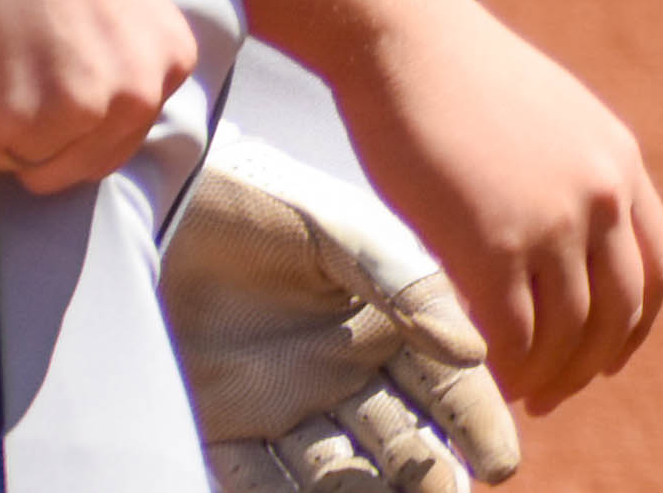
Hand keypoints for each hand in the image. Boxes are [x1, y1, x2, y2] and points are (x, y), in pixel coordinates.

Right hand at [0, 0, 201, 197]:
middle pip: (62, 164)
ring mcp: (67, 112)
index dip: (67, 117)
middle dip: (26, 130)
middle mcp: (131, 98)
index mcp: (168, 65)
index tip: (41, 81)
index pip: (112, 141)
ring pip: (5, 154)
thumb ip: (125, 49)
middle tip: (4, 72)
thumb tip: (95, 81)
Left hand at [166, 126, 523, 491]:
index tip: (500, 462)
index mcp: (384, 325)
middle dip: (426, 475)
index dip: (475, 422)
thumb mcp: (342, 229)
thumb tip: (472, 352)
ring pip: (333, 471)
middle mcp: (342, 373)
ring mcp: (283, 405)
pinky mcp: (222, 426)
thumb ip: (407, 284)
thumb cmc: (263, 200)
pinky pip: (253, 478)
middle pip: (398, 441)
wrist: (161, 198)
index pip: (443, 385)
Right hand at [331, 0, 662, 411]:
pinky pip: (515, 335)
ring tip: (518, 394)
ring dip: (547, 376)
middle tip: (554, 393)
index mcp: (620, 161)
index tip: (605, 357)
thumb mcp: (549, 119)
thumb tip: (564, 238)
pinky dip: (506, 369)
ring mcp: (553, 219)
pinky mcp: (495, 242)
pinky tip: (486, 377)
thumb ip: (570, 176)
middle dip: (590, 364)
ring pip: (570, 333)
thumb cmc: (458, 78)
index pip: (655, 268)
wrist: (407, 41)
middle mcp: (602, 193)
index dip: (634, 326)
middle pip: (621, 311)